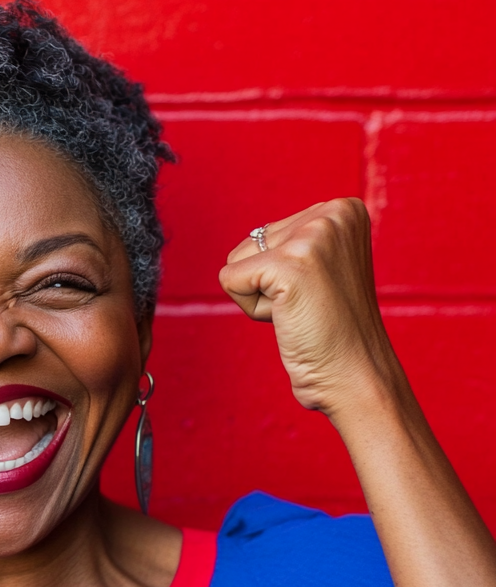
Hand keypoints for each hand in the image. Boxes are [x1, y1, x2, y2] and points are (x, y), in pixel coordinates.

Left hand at [218, 197, 401, 416]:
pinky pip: (230, 281)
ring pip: (237, 262)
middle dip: (267, 284)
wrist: (357, 377)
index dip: (279, 273)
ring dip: (260, 297)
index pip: (268, 234)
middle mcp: (333, 213)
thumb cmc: (333, 332)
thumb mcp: (323, 268)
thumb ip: (294, 243)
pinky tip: (293, 319)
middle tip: (309, 308)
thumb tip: (253, 240)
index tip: (317, 294)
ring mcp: (314, 236)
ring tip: (302, 312)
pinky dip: (252, 310)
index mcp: (344, 209)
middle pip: (249, 245)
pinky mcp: (290, 264)